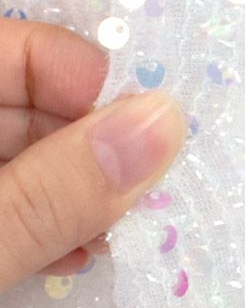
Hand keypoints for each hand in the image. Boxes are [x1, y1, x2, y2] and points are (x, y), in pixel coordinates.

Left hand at [0, 19, 185, 289]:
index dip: (91, 87)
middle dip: (95, 154)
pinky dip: (48, 225)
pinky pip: (16, 203)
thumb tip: (165, 125)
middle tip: (143, 205)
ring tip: (112, 239)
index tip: (153, 144)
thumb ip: (59, 191)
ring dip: (81, 198)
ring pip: (30, 161)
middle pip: (33, 109)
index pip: (19, 52)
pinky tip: (71, 256)